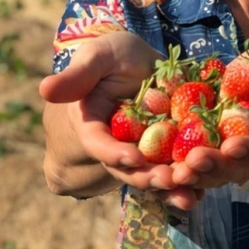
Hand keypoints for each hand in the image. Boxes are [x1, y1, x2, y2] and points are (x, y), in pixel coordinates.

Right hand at [39, 32, 203, 208]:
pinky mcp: (167, 152)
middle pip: (128, 168)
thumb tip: (44, 89)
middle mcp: (116, 146)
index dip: (113, 153)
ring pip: (153, 175)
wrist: (141, 61)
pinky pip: (175, 170)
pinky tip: (205, 189)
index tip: (133, 157)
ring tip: (191, 191)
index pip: (98, 144)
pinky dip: (188, 182)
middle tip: (170, 179)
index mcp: (92, 126)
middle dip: (148, 177)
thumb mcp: (98, 56)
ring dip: (171, 187)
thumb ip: (78, 74)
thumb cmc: (112, 56)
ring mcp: (142, 152)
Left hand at [170, 44, 248, 188]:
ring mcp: (224, 154)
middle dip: (214, 167)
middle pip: (234, 169)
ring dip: (191, 174)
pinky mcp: (202, 146)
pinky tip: (154, 165)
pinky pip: (187, 161)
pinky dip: (172, 166)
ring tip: (173, 171)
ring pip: (209, 173)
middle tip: (194, 161)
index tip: (233, 146)